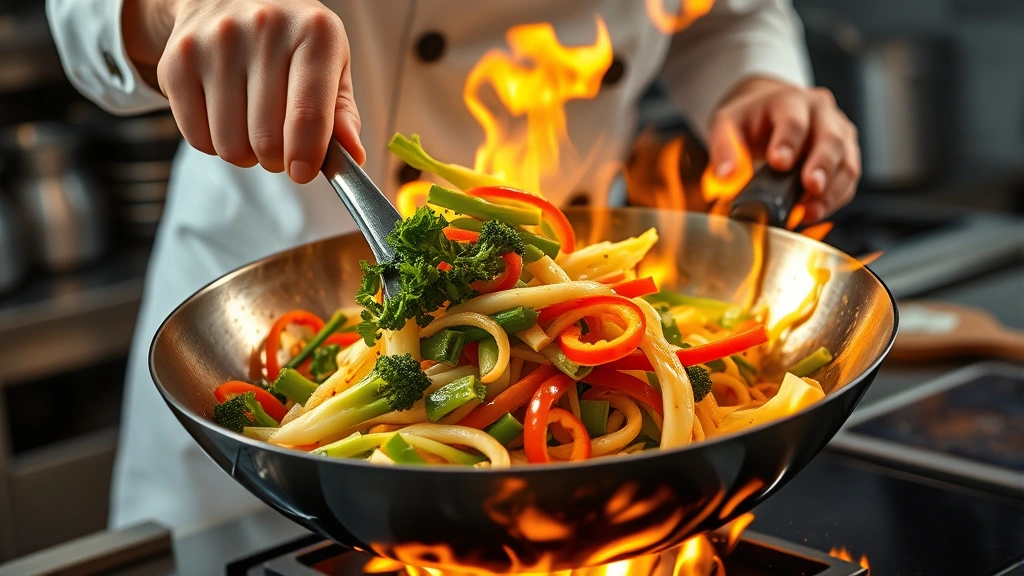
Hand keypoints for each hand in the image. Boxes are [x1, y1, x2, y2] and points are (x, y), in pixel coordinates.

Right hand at [122, 0, 364, 183]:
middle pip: (266, 141)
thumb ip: (342, 113)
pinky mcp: (176, 63)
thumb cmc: (292, 42)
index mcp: (314, 32)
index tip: (303, 172)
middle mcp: (264, 29)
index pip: (308, 114)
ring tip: (253, 126)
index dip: (306, 156)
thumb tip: (352, 156)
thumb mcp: (331, 65)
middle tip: (281, 143)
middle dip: (277, 159)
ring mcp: (214, 44)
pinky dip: (214, 143)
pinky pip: (197, 139)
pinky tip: (226, 116)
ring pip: (230, 146)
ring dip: (246, 154)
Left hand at [707, 78, 859, 221]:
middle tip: (811, 188)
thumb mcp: (726, 125)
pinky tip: (816, 210)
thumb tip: (726, 176)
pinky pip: (849, 177)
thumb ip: (724, 149)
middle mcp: (820, 112)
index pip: (794, 120)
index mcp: (789, 100)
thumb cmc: (750, 119)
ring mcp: (838, 131)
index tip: (779, 163)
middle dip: (822, 166)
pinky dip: (836, 197)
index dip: (788, 143)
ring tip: (810, 210)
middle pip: (831, 138)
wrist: (768, 111)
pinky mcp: (846, 152)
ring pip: (847, 160)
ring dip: (832, 189)